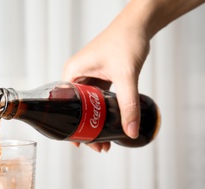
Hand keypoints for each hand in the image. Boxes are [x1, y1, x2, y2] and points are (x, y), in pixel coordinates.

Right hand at [63, 11, 150, 151]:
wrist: (139, 25)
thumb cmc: (126, 40)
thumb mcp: (126, 75)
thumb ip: (128, 104)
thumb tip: (130, 130)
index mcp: (72, 73)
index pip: (65, 105)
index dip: (71, 125)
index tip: (77, 142)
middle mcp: (76, 75)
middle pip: (75, 109)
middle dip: (85, 128)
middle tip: (96, 146)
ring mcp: (88, 76)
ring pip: (87, 106)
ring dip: (95, 122)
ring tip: (104, 140)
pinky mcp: (99, 76)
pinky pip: (97, 99)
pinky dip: (103, 112)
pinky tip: (110, 123)